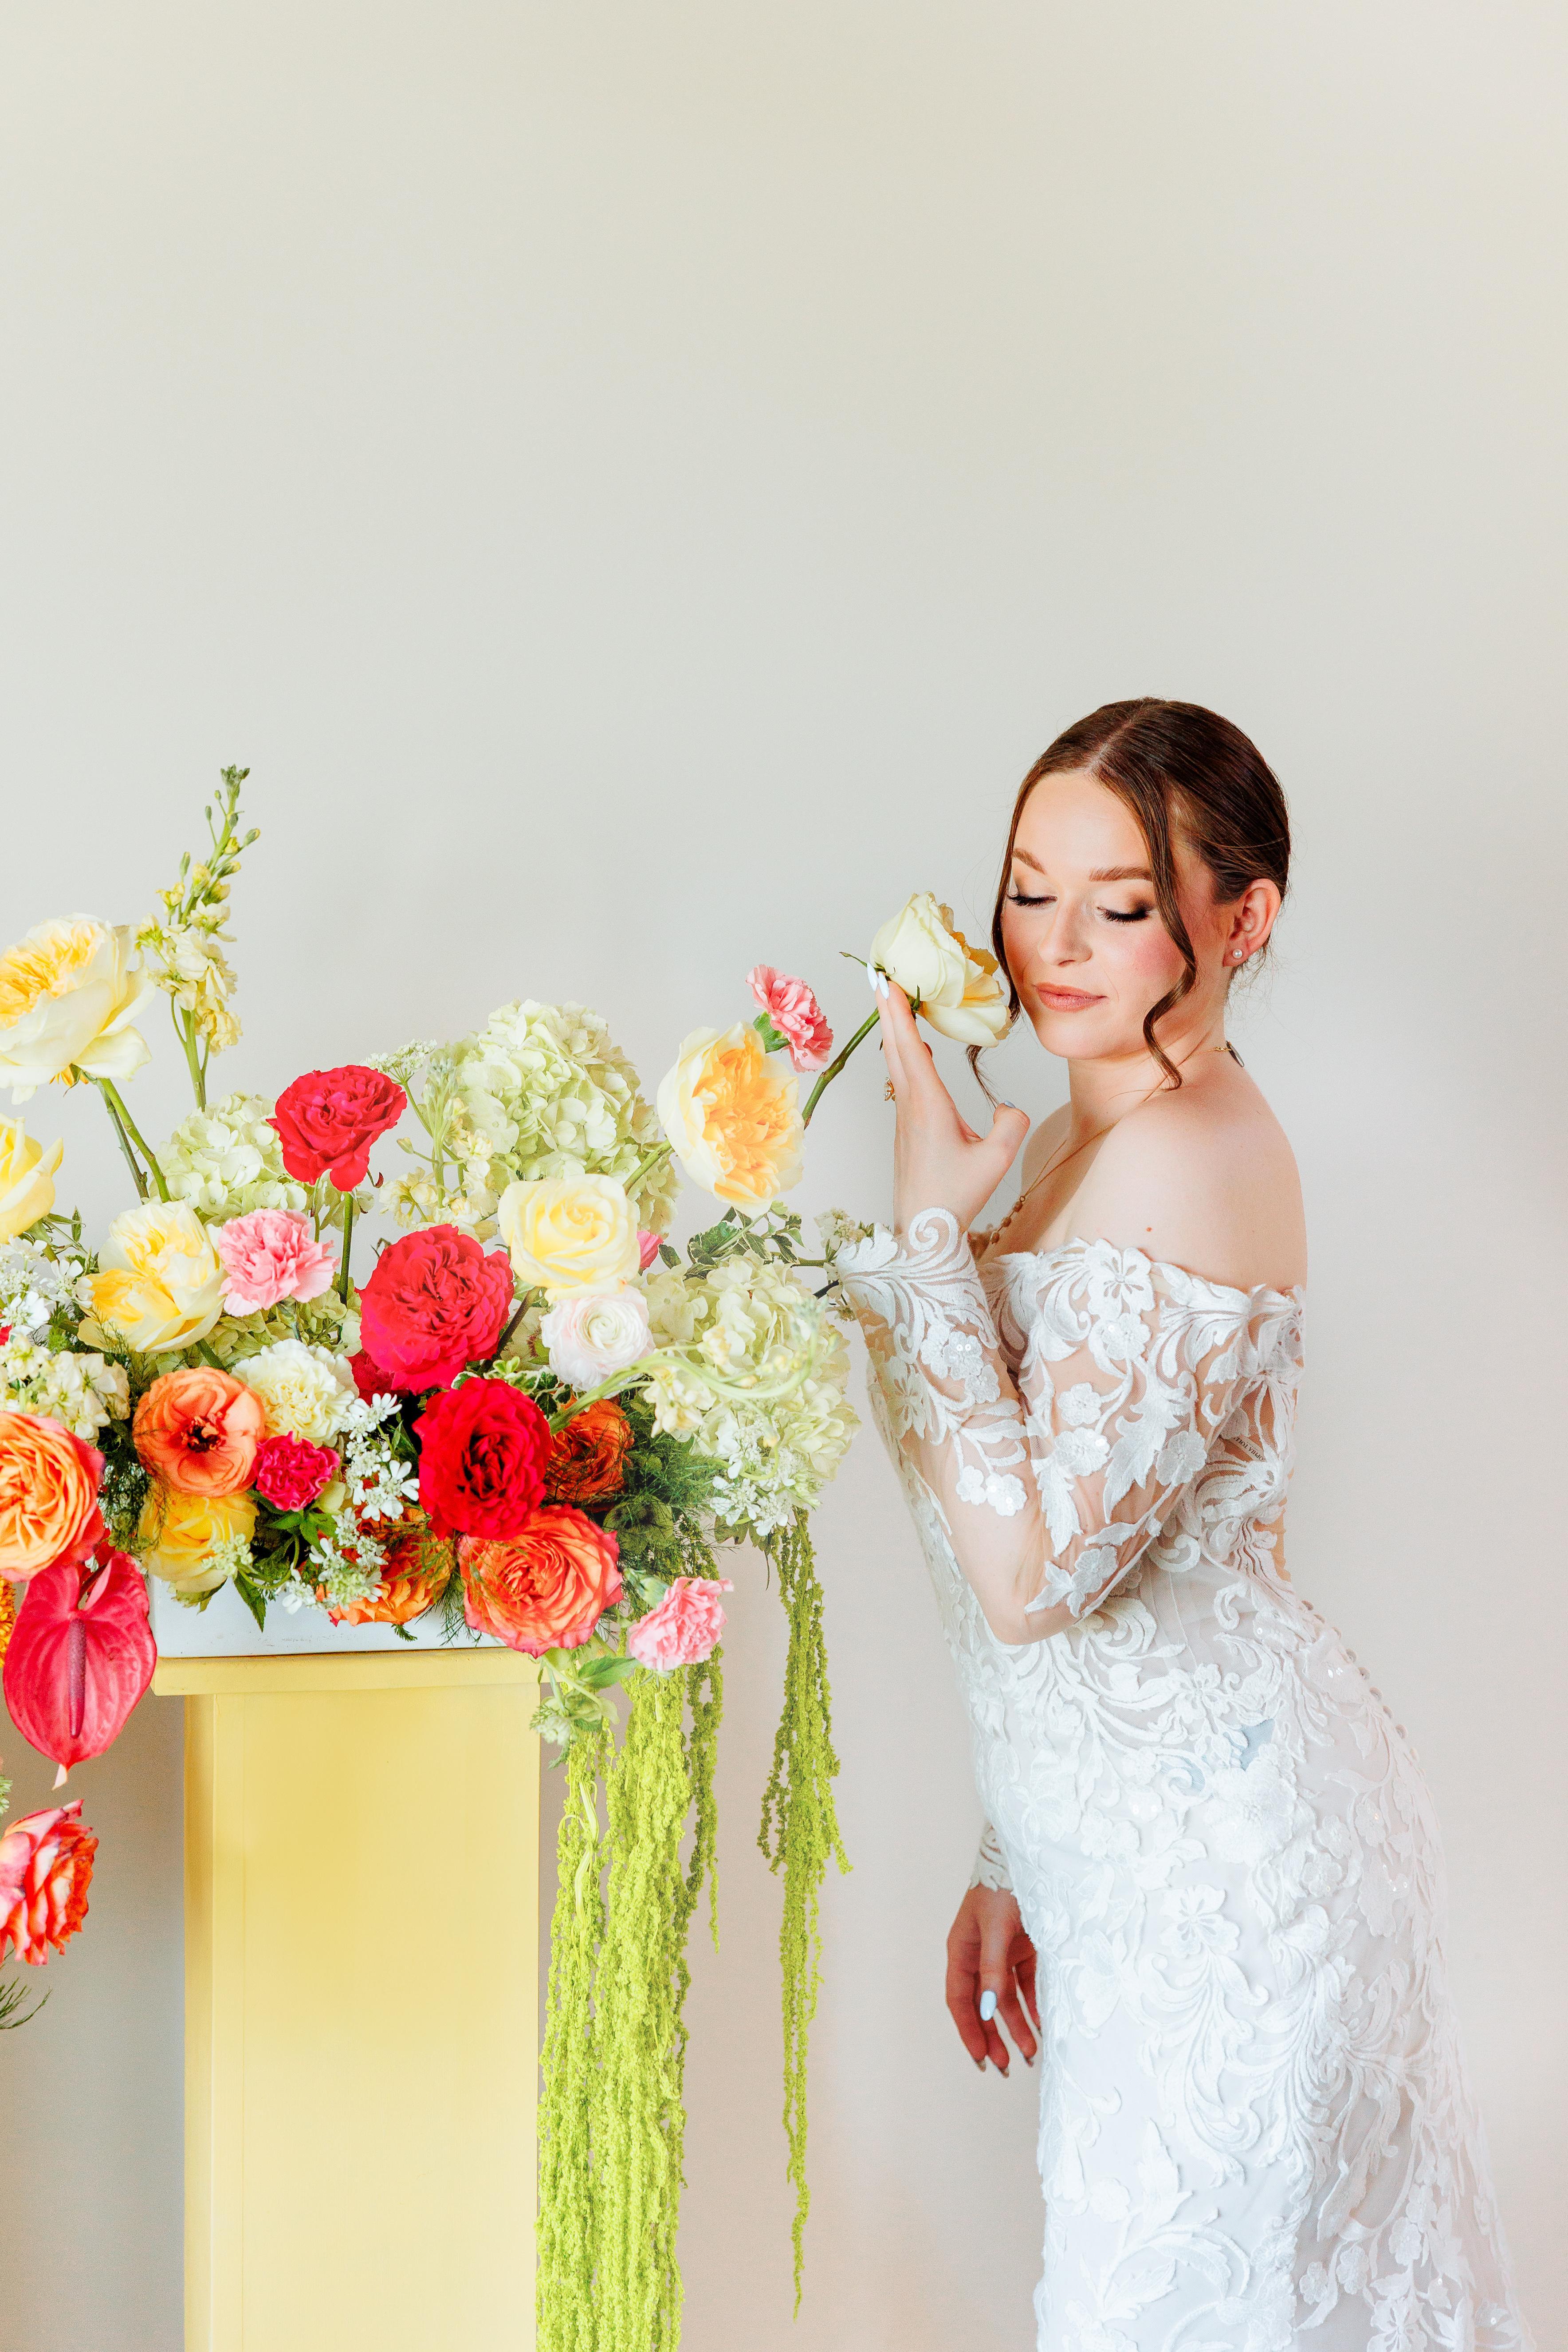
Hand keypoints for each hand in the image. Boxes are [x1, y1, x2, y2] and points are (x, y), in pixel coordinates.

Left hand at [878, 979, 1028, 1232]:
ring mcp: (904, 1119)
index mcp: (928, 1107)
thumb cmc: (955, 1197)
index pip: (911, 1049)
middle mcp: (910, 1107)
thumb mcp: (996, 1160)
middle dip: (888, 1012)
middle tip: (880, 978)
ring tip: (895, 1005)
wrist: (924, 1232)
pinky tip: (912, 1053)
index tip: (889, 983)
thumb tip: (1007, 1106)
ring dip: (895, 1033)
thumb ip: (1010, 1125)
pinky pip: (903, 1083)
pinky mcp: (907, 1131)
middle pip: (895, 1050)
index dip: (900, 1014)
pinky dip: (903, 1057)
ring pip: (896, 1067)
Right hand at [945, 1882, 1038, 2074]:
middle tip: (1005, 2066)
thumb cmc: (1003, 1886)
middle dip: (993, 2036)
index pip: (960, 1999)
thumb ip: (992, 1969)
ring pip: (1007, 1999)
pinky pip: (1028, 1985)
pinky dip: (1034, 2006)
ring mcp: (1003, 1952)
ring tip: (1030, 2054)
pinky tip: (1043, 2024)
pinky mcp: (1025, 1948)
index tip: (981, 2058)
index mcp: (962, 1949)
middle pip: (983, 2004)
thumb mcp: (996, 1929)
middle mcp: (980, 1954)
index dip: (969, 2030)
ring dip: (1017, 2026)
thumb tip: (988, 2010)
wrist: (1030, 1857)